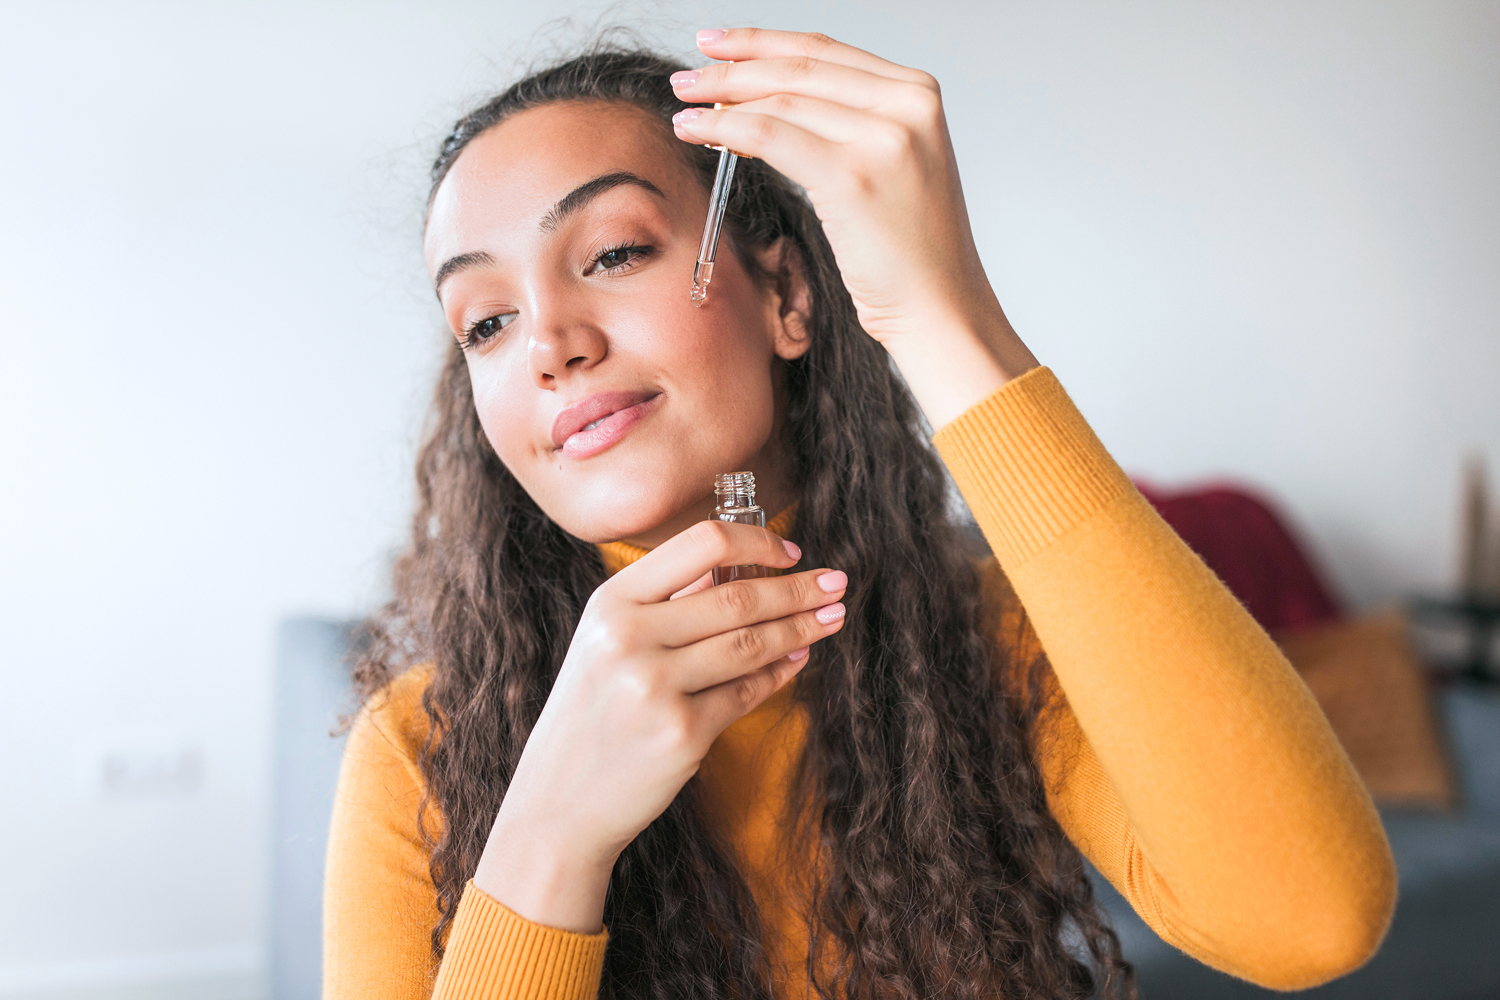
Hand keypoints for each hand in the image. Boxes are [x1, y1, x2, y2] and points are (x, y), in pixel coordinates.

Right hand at [473, 520, 847, 931]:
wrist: (559, 802)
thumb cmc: (593, 713)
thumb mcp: (607, 642)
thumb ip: (666, 603)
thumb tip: (746, 565)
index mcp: (611, 602)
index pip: (700, 544)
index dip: (757, 541)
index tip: (790, 551)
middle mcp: (629, 638)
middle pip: (737, 596)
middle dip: (797, 589)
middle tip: (836, 583)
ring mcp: (655, 687)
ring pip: (750, 644)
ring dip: (800, 628)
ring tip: (831, 618)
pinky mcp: (682, 734)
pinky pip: (747, 693)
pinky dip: (779, 674)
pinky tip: (798, 660)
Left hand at [670, 30, 1030, 363]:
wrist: (941, 308)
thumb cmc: (912, 252)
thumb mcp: (890, 166)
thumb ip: (848, 125)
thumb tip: (767, 101)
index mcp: (917, 95)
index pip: (825, 51)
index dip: (762, 42)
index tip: (719, 44)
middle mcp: (907, 106)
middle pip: (799, 69)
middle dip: (732, 68)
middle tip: (687, 77)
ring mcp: (884, 139)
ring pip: (780, 100)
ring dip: (721, 99)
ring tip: (684, 106)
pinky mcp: (853, 178)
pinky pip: (771, 138)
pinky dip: (726, 130)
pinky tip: (696, 131)